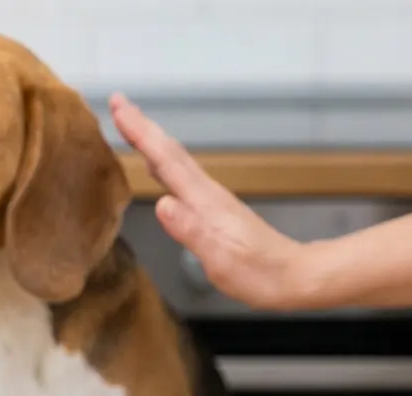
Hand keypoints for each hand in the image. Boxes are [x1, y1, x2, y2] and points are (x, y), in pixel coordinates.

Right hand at [108, 93, 312, 309]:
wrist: (294, 277)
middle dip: (142, 126)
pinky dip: (163, 161)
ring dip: (151, 140)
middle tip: (117, 102)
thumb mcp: (221, 259)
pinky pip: (179, 176)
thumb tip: (162, 203)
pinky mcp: (213, 209)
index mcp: (204, 201)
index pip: (166, 160)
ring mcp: (211, 199)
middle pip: (169, 152)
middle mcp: (207, 193)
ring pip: (175, 161)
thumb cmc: (258, 273)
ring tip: (130, 125)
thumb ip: (191, 231)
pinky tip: (155, 166)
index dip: (141, 133)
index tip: (118, 106)